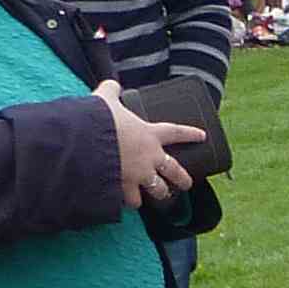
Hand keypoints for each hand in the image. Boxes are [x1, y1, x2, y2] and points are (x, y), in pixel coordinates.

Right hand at [94, 81, 200, 205]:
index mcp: (149, 134)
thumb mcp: (105, 100)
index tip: (202, 136)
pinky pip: (132, 201)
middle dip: (183, 179)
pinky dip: (129, 202)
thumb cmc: (99, 121)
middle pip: (174, 171)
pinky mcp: (125, 189)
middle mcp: (150, 158)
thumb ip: (111, 91)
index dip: (190, 134)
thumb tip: (111, 84)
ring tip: (157, 196)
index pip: (176, 132)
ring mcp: (139, 176)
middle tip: (187, 184)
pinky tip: (128, 203)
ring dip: (157, 194)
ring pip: (158, 191)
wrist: (86, 144)